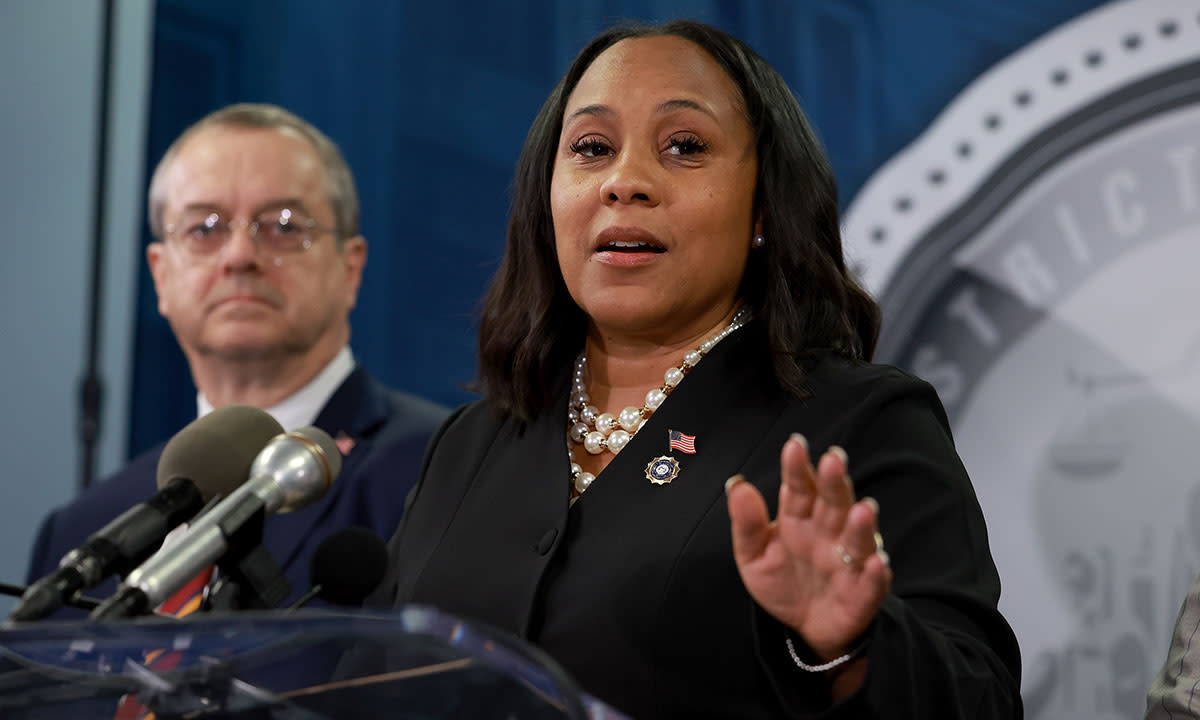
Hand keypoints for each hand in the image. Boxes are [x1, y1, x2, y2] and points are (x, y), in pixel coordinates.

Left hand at [726, 434, 890, 660]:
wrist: (805, 627)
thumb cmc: (782, 582)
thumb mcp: (753, 555)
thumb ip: (746, 523)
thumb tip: (736, 484)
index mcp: (799, 518)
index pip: (799, 487)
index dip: (797, 468)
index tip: (795, 445)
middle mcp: (828, 532)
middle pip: (834, 503)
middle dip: (834, 482)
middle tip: (833, 460)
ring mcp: (849, 560)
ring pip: (859, 538)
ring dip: (863, 524)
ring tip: (864, 510)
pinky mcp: (864, 591)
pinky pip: (873, 581)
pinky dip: (877, 572)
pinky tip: (877, 562)